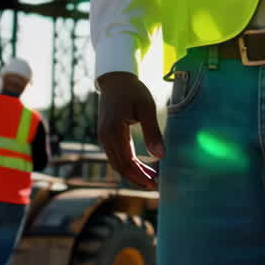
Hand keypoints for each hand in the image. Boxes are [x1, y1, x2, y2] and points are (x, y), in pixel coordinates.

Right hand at [97, 71, 163, 188]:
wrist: (115, 78)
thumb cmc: (132, 91)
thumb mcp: (146, 109)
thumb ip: (153, 133)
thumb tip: (161, 156)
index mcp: (114, 132)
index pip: (126, 163)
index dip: (140, 176)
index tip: (155, 184)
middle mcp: (105, 137)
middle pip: (120, 167)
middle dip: (137, 178)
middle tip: (155, 185)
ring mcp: (103, 137)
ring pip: (117, 162)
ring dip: (133, 172)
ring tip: (151, 177)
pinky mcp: (106, 135)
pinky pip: (116, 155)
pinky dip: (128, 163)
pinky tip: (142, 165)